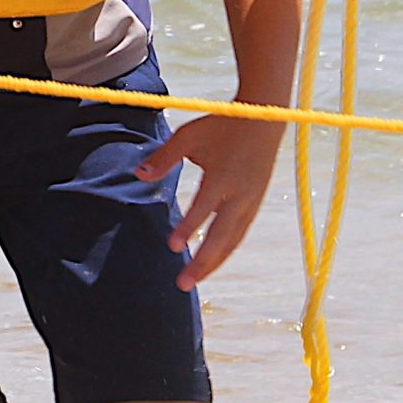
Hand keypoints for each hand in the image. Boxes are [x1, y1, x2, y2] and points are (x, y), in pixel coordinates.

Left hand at [132, 111, 284, 288]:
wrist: (265, 118)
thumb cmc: (222, 126)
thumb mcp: (188, 137)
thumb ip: (164, 158)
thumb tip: (138, 175)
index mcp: (223, 176)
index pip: (204, 208)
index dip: (189, 228)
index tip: (173, 247)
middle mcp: (240, 194)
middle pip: (221, 237)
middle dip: (202, 263)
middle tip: (182, 284)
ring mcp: (251, 201)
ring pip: (232, 240)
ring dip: (214, 263)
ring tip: (194, 280)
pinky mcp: (256, 203)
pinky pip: (240, 233)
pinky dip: (226, 250)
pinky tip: (212, 262)